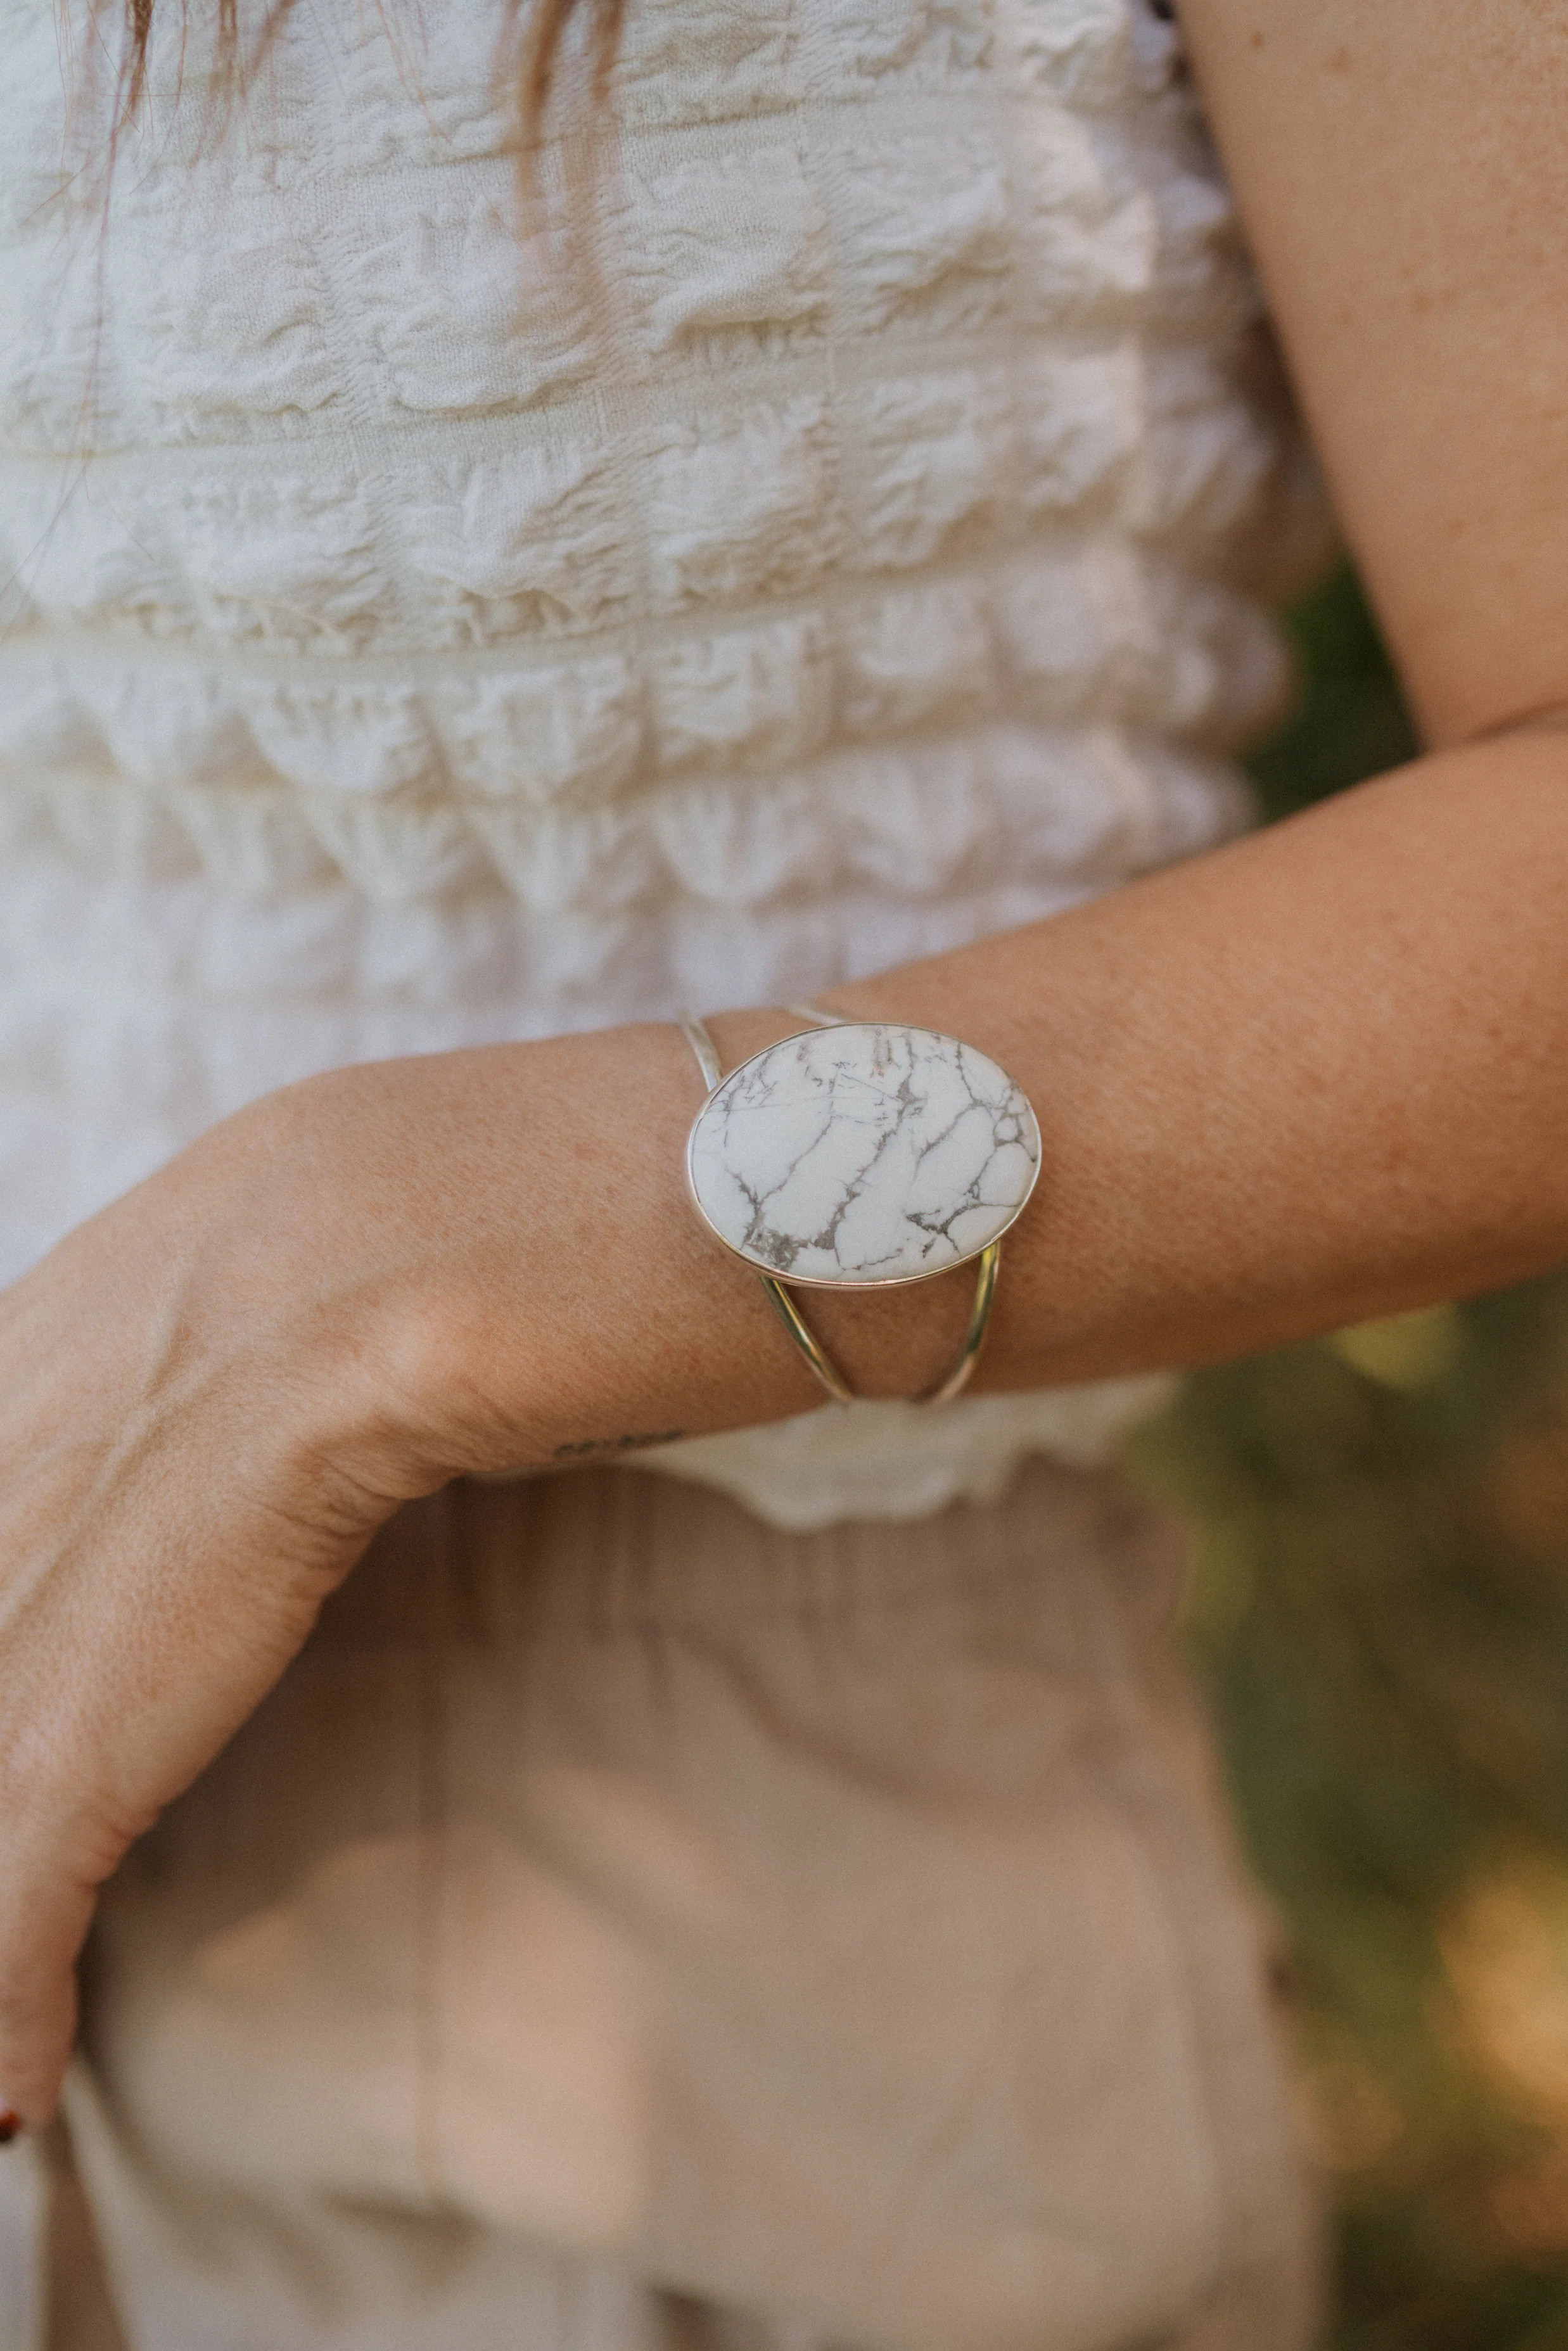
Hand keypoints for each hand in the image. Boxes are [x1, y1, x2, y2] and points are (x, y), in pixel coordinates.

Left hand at [0, 1022, 798, 2127]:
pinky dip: (32, 1886)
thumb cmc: (718, 1251)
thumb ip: (328, 1385)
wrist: (881, 1154)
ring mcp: (246, 1299)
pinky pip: (109, 1700)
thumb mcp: (459, 1300)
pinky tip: (6, 2050)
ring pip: (15, 1656)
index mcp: (213, 1219)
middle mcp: (183, 1243)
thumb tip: (255, 1528)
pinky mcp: (339, 1381)